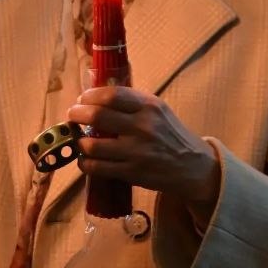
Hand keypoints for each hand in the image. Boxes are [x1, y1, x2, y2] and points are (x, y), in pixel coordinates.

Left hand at [66, 86, 219, 208]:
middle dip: (76, 114)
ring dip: (79, 143)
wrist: (194, 167)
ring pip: (92, 145)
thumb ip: (132, 102)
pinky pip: (97, 167)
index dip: (89, 96)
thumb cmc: (171, 135)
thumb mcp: (158, 110)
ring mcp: (137, 151)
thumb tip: (96, 95)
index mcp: (149, 107)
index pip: (111, 95)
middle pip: (97, 116)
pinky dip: (85, 163)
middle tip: (72, 116)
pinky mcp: (133, 172)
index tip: (82, 99)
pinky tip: (86, 160)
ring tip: (80, 141)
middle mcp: (143, 127)